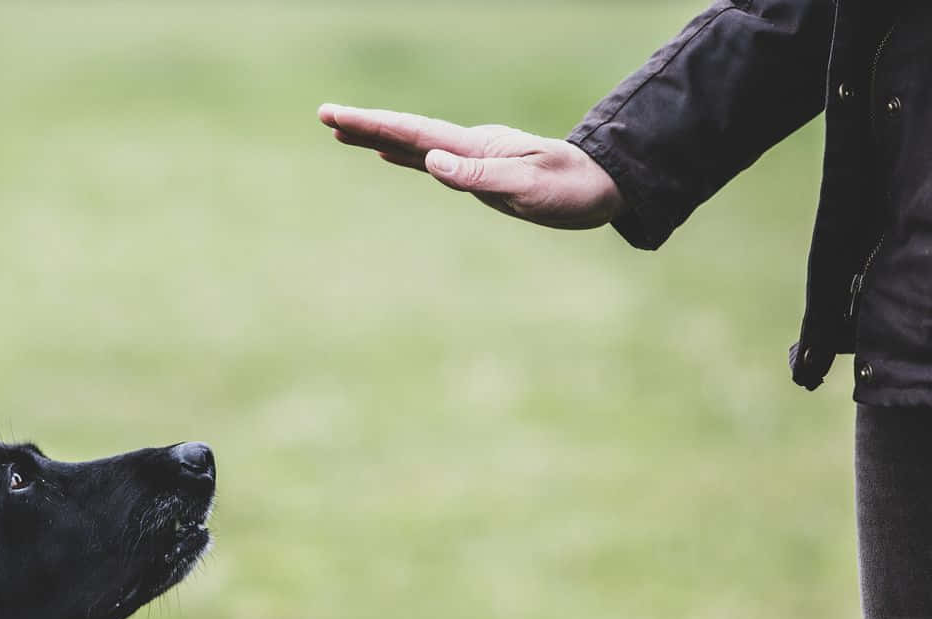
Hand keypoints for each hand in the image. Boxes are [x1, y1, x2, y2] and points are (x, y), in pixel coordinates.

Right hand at [318, 104, 623, 230]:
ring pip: (414, 143)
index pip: (412, 134)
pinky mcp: (480, 171)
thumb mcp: (526, 189)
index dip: (372, 125)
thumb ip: (478, 176)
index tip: (336, 115)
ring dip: (377, 137)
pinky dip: (403, 154)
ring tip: (343, 131)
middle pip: (406, 132)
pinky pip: (429, 158)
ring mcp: (472, 157)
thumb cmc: (571, 190)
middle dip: (365, 124)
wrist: (606, 186)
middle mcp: (469, 147)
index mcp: (475, 148)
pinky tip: (388, 155)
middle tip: (325, 114)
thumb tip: (430, 162)